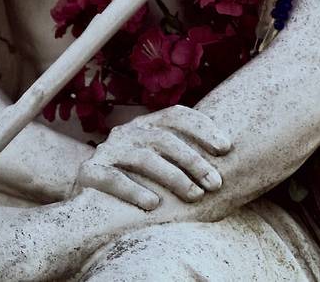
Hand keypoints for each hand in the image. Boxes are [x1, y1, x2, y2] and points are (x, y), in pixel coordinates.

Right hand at [74, 105, 230, 210]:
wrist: (90, 200)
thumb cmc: (137, 184)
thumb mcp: (159, 164)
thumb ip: (183, 158)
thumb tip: (230, 161)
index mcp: (145, 126)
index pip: (176, 115)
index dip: (202, 128)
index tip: (226, 148)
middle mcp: (126, 133)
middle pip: (163, 138)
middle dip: (194, 161)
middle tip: (216, 184)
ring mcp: (107, 151)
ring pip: (143, 157)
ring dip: (173, 176)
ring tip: (195, 196)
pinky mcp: (89, 172)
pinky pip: (112, 178)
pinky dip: (133, 190)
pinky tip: (153, 204)